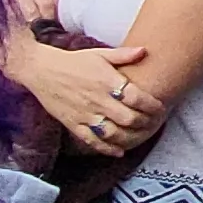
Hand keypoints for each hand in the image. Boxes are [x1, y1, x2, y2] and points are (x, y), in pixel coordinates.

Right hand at [19, 39, 162, 152]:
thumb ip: (123, 55)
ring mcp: (84, 114)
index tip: (160, 107)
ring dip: (129, 137)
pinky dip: (107, 149)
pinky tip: (119, 151)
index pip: (135, 97)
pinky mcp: (73, 124)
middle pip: (127, 118)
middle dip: (145, 122)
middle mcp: (96, 99)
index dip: (151, 104)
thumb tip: (145, 50)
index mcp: (105, 80)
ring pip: (112, 133)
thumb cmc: (74, 61)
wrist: (41, 70)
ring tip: (140, 135)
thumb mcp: (99, 54)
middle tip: (154, 122)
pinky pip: (92, 141)